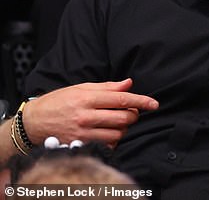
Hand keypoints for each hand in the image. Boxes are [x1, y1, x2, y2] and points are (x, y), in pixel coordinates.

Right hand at [22, 78, 158, 147]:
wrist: (34, 122)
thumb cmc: (58, 101)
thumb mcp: (81, 88)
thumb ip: (107, 87)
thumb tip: (128, 83)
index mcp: (87, 98)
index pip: (122, 99)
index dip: (141, 101)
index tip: (154, 104)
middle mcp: (86, 116)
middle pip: (123, 118)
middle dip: (133, 115)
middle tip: (131, 111)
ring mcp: (82, 132)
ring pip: (117, 133)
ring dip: (124, 128)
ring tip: (119, 121)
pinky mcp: (79, 144)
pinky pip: (106, 145)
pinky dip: (114, 140)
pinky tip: (110, 133)